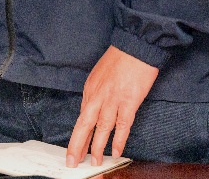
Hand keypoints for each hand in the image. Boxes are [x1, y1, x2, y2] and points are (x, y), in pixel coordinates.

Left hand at [66, 46, 158, 166]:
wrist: (135, 46)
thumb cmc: (120, 58)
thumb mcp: (99, 74)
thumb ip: (96, 93)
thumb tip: (94, 109)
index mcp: (90, 89)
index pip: (82, 116)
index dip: (78, 135)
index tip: (74, 149)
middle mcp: (97, 96)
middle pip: (84, 124)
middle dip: (77, 144)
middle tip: (72, 161)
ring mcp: (112, 99)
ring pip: (102, 127)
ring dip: (97, 146)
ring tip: (94, 162)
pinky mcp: (129, 101)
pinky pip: (122, 124)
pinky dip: (119, 139)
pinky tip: (116, 151)